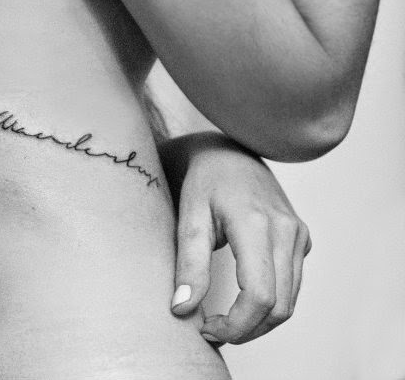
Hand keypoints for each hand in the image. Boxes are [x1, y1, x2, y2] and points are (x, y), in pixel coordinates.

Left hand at [158, 131, 311, 344]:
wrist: (227, 152)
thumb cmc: (204, 182)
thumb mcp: (188, 218)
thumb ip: (188, 265)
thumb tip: (182, 310)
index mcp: (256, 223)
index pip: (260, 295)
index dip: (236, 324)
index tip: (206, 328)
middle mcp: (286, 229)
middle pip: (280, 306)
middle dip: (247, 330)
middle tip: (213, 330)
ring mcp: (298, 233)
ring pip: (290, 301)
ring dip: (260, 322)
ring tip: (224, 320)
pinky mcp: (301, 238)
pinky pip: (293, 285)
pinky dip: (271, 303)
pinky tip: (242, 302)